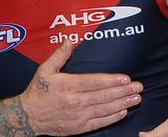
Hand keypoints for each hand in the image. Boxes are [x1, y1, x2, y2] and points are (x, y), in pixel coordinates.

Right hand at [20, 40, 142, 135]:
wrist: (28, 116)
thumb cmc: (38, 91)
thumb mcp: (45, 69)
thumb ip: (60, 55)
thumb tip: (70, 40)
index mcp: (68, 85)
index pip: (95, 82)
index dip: (112, 80)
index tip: (126, 78)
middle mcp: (75, 101)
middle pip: (104, 96)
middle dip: (123, 91)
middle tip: (139, 87)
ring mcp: (78, 116)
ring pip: (105, 109)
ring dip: (123, 103)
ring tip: (136, 98)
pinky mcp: (79, 127)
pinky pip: (99, 122)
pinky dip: (112, 117)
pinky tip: (123, 112)